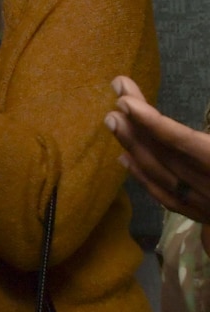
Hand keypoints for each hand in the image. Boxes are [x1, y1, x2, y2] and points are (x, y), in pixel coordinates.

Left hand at [108, 76, 209, 222]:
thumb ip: (201, 139)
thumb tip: (188, 133)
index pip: (183, 141)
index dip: (152, 121)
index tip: (127, 99)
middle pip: (165, 155)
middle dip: (136, 125)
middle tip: (115, 96)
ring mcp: (208, 204)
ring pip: (161, 175)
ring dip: (134, 146)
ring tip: (112, 120)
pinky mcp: (207, 215)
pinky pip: (167, 197)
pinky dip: (143, 178)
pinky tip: (125, 159)